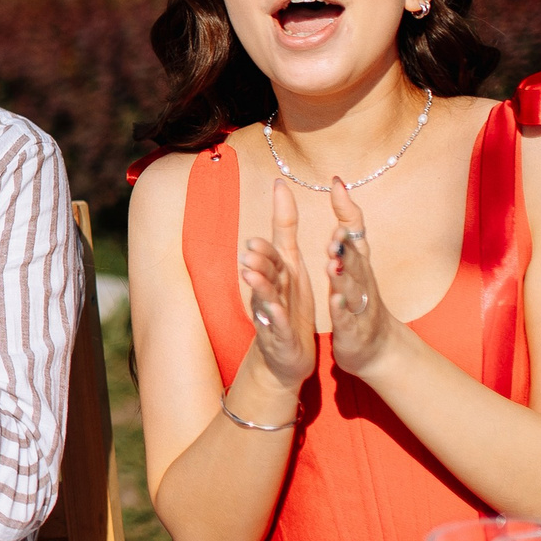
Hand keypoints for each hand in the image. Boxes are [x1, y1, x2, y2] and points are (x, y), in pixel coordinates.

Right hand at [236, 178, 317, 398]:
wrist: (286, 354)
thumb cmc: (289, 305)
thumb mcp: (289, 264)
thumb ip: (285, 228)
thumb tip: (280, 186)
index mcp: (279, 272)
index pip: (274, 245)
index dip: (278, 220)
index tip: (279, 191)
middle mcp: (271, 289)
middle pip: (264, 270)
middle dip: (259, 257)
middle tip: (252, 245)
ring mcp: (271, 312)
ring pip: (264, 296)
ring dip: (259, 284)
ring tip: (251, 273)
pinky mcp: (279, 335)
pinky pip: (276, 325)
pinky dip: (275, 316)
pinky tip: (276, 309)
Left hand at [321, 182, 401, 376]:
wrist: (377, 348)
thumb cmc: (361, 302)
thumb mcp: (355, 266)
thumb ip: (348, 235)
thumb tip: (341, 192)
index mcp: (359, 266)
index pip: (356, 233)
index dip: (347, 210)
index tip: (336, 185)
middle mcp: (362, 282)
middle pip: (355, 259)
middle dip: (345, 244)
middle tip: (335, 231)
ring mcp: (358, 306)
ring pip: (351, 288)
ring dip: (342, 275)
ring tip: (332, 262)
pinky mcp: (351, 329)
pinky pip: (347, 318)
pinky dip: (341, 309)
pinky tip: (334, 300)